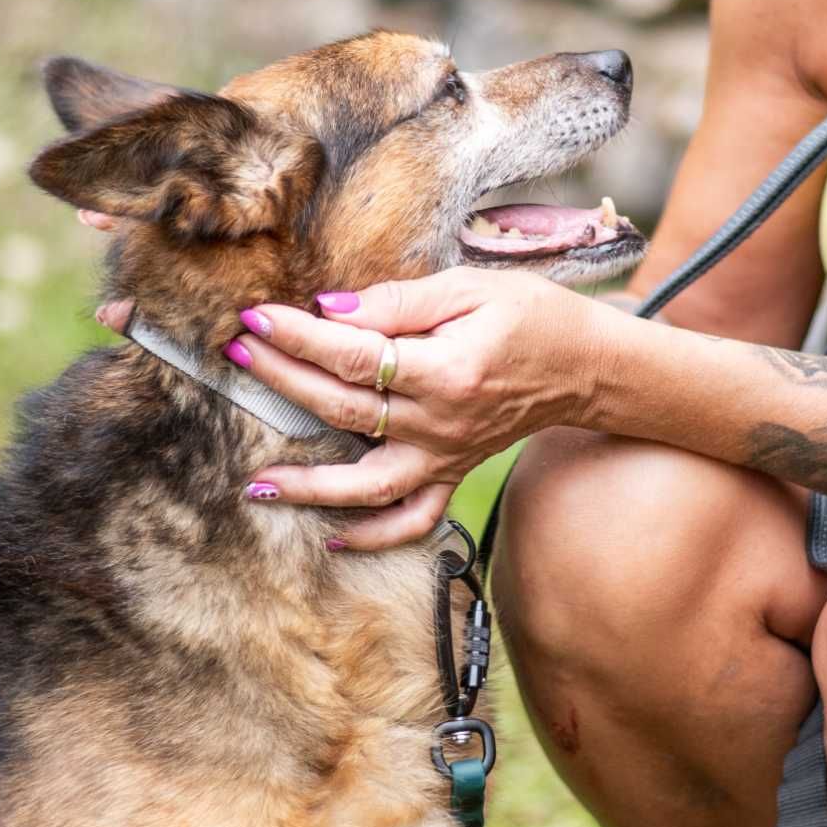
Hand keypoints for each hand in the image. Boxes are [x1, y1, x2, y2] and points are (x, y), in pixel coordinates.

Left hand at [229, 271, 609, 548]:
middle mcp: (441, 423)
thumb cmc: (534, 316)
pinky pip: (412, 519)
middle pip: (344, 408)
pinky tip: (332, 538)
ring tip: (256, 484)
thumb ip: (400, 302)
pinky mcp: (452, 473)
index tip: (256, 316)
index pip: (353, 355)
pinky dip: (373, 536)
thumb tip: (331, 309)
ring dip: (308, 486)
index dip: (299, 335)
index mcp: (446, 370)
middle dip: (283, 380)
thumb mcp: (472, 288)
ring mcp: (445, 456)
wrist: (589, 366)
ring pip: (366, 485)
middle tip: (238, 353)